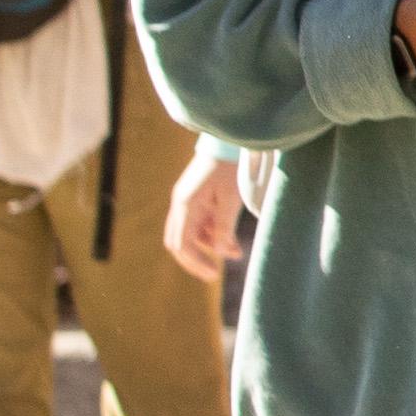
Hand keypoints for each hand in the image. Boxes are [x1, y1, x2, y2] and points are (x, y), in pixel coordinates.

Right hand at [165, 146, 258, 283]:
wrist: (229, 140)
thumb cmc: (230, 167)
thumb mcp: (231, 199)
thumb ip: (223, 226)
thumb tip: (220, 252)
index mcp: (185, 205)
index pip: (182, 244)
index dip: (195, 263)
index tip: (213, 275)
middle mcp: (181, 204)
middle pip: (180, 242)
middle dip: (197, 259)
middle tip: (215, 273)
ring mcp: (188, 200)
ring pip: (192, 233)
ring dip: (210, 245)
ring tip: (236, 253)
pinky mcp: (197, 198)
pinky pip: (200, 222)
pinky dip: (213, 233)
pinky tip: (231, 241)